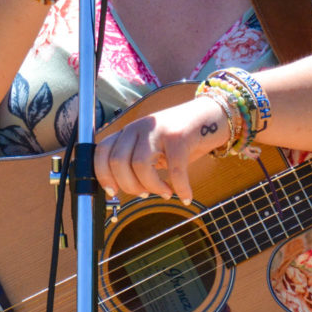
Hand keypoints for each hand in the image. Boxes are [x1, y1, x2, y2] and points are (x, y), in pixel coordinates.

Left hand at [94, 95, 228, 204]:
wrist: (209, 115)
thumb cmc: (180, 138)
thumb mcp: (151, 145)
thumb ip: (136, 159)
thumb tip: (122, 187)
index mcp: (129, 131)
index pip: (102, 151)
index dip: (103, 175)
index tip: (114, 192)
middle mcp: (139, 127)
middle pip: (118, 161)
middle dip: (129, 186)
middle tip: (144, 194)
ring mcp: (158, 129)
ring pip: (140, 165)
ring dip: (152, 187)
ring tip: (164, 192)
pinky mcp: (179, 136)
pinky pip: (175, 170)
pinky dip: (181, 188)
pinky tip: (186, 196)